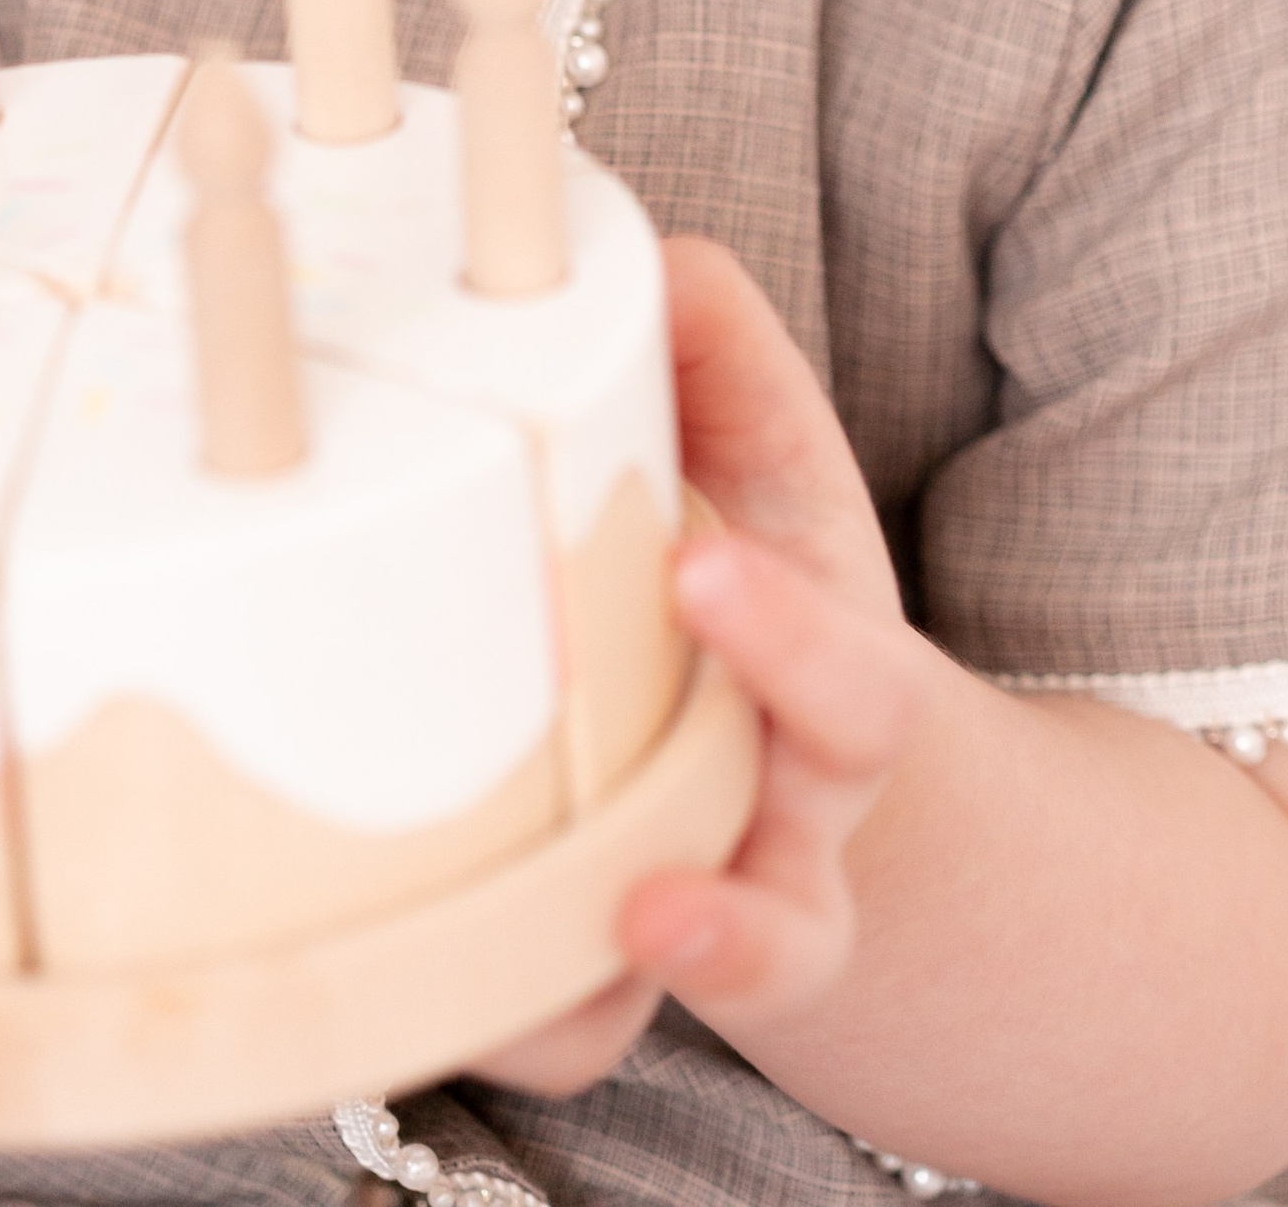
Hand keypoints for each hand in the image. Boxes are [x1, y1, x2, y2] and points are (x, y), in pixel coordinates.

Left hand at [476, 237, 920, 1097]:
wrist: (780, 764)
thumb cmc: (751, 583)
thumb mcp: (763, 469)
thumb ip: (724, 364)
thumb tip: (666, 254)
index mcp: (829, 701)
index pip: (847, 683)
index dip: (784, 637)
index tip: (698, 563)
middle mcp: (777, 838)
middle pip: (789, 896)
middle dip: (736, 880)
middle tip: (644, 869)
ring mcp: (691, 919)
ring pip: (668, 1008)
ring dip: (607, 998)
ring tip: (577, 962)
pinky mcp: (592, 981)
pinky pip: (558, 1032)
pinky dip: (510, 1020)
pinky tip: (441, 986)